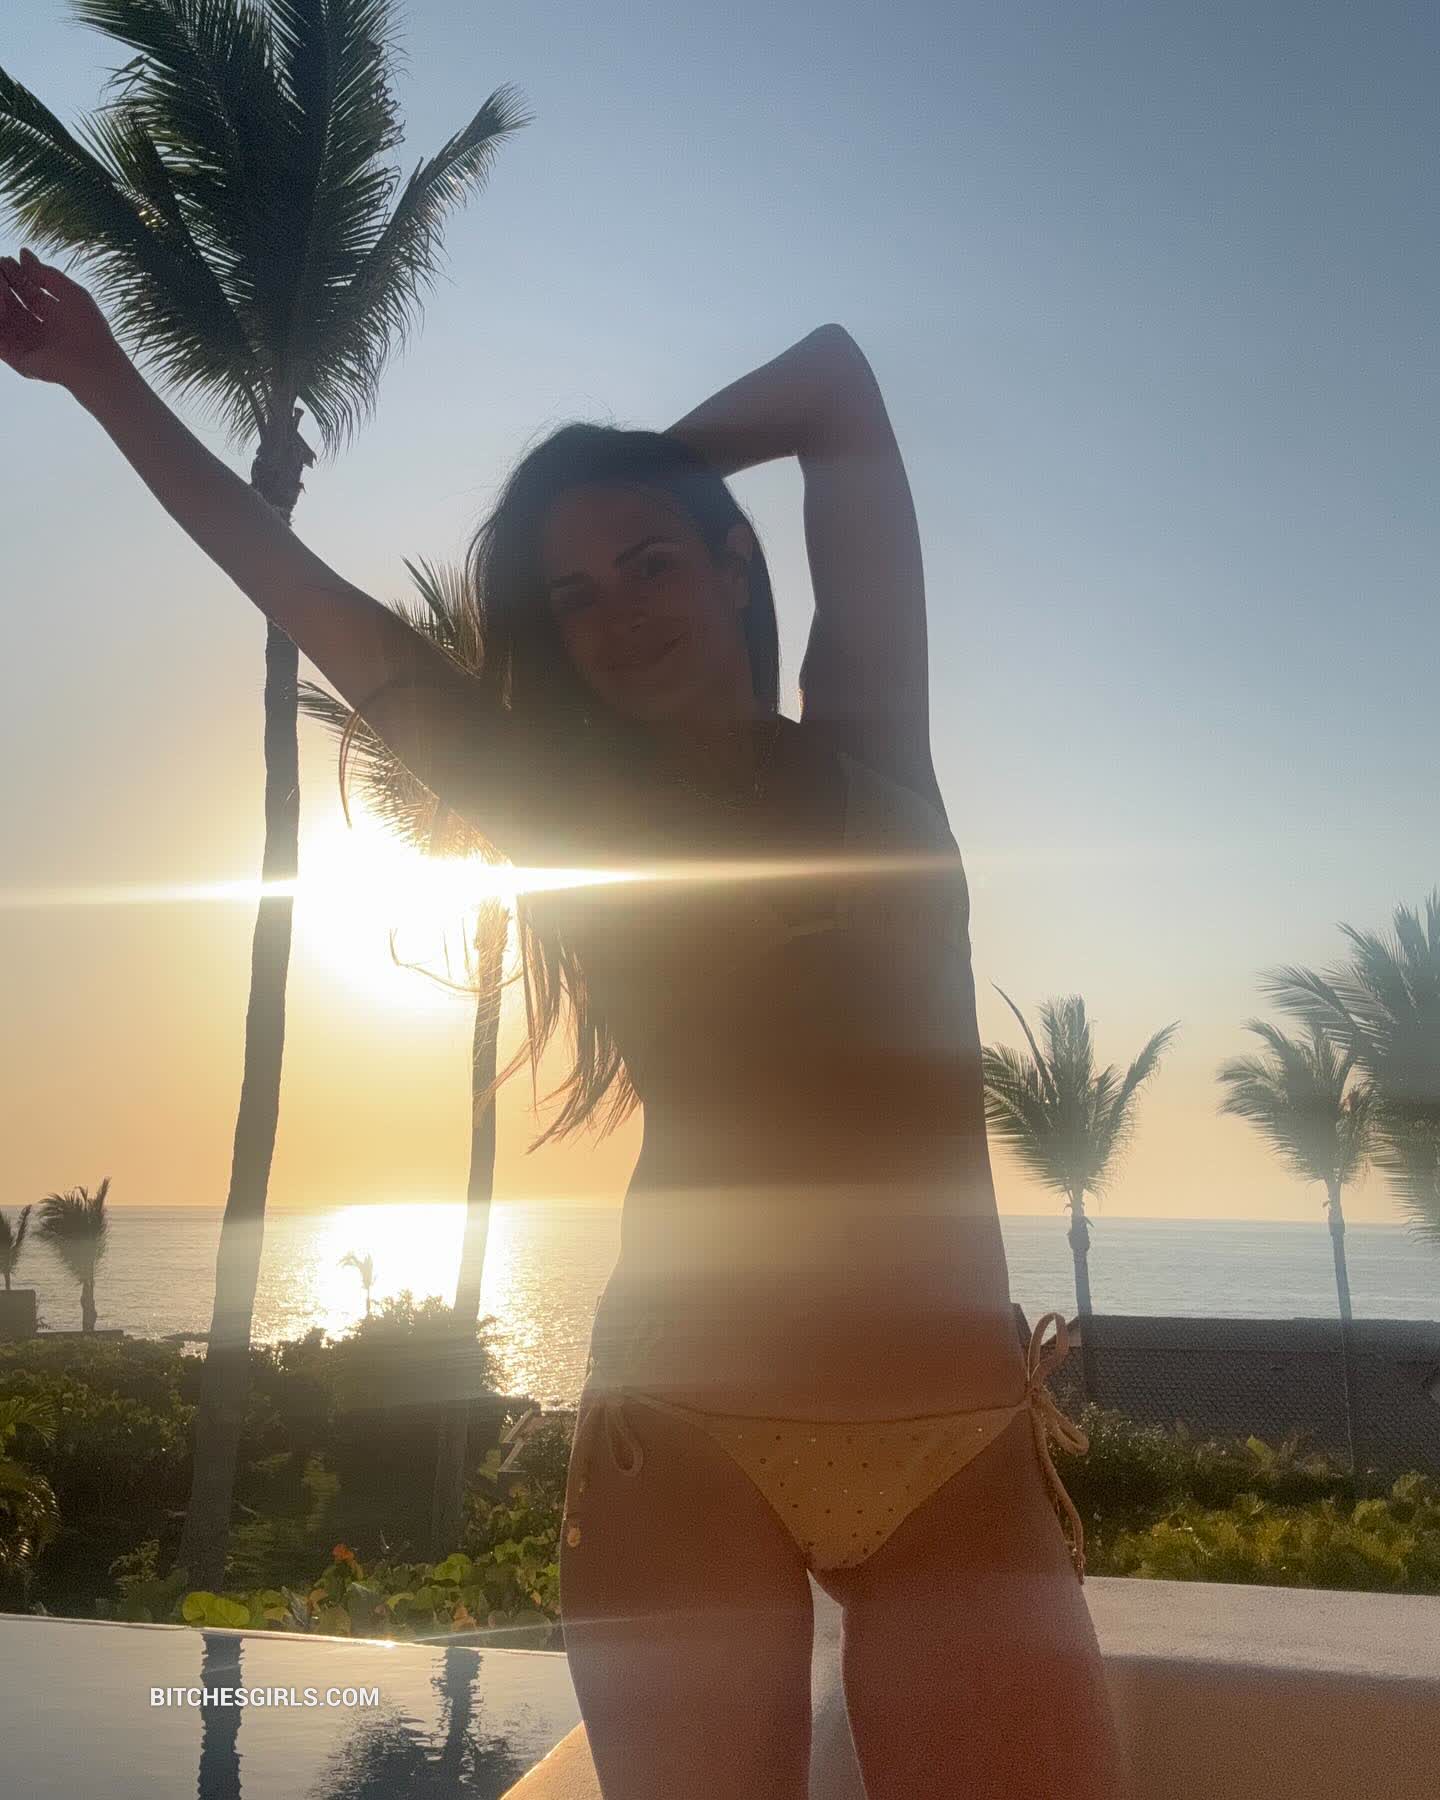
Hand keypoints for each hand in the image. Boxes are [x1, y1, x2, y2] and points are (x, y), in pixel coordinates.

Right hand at [0, 248, 126, 396]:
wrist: (94, 364)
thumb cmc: (89, 328)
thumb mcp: (70, 292)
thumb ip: (45, 274)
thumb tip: (23, 253)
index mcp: (54, 317)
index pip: (29, 293)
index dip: (16, 276)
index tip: (4, 260)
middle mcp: (40, 331)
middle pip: (13, 304)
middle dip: (3, 285)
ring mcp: (28, 345)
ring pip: (4, 318)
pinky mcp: (18, 360)